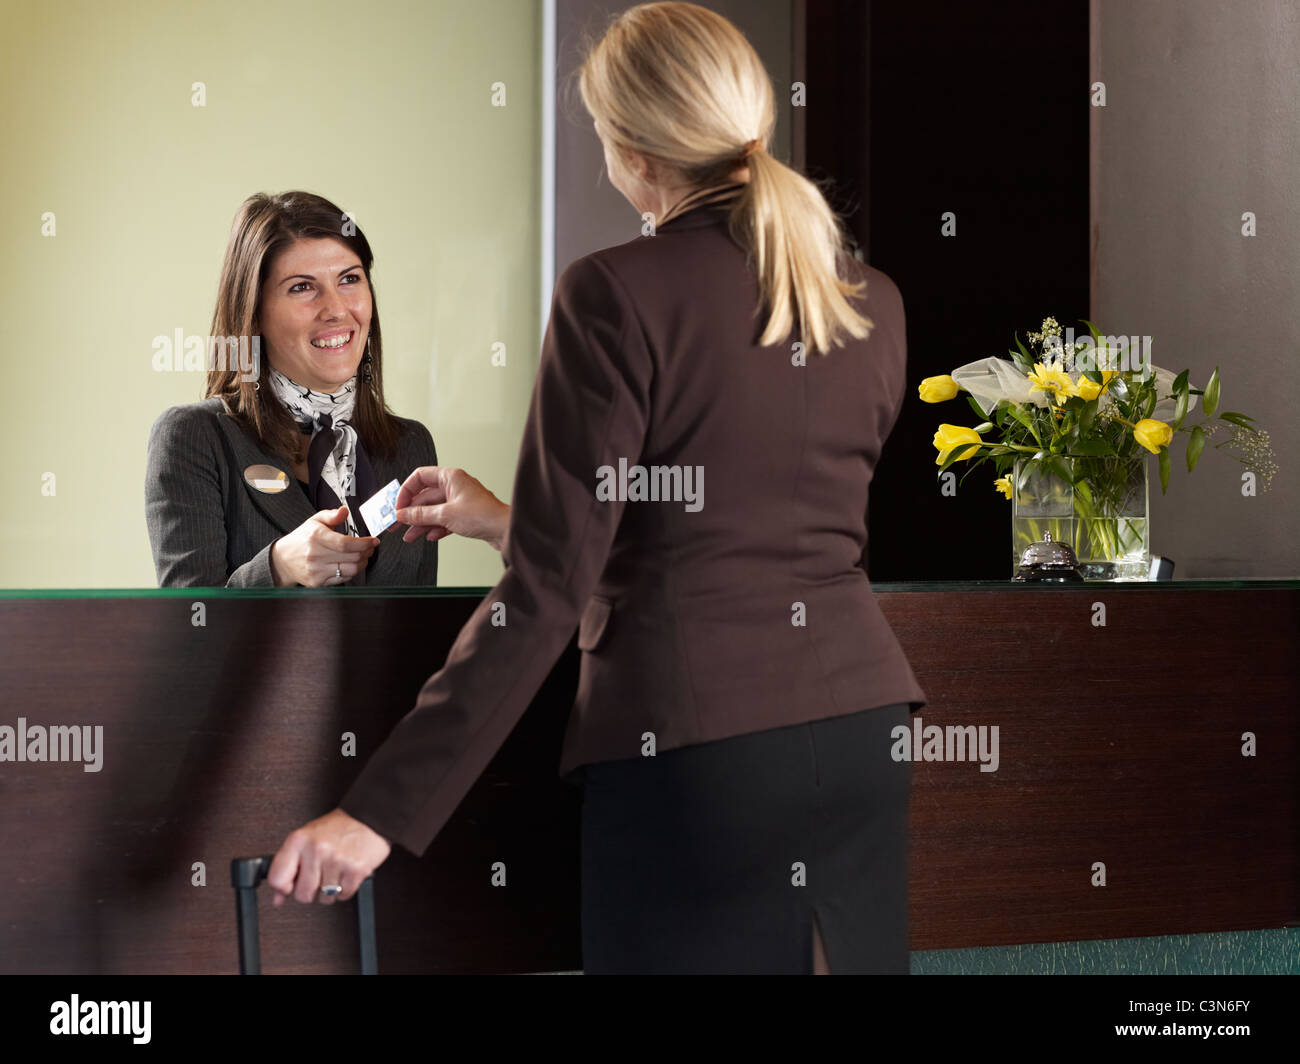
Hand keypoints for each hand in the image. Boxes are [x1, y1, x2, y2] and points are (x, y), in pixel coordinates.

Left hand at [267, 808, 391, 905]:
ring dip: (329, 890)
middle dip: (310, 890)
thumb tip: (278, 898)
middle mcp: (317, 849)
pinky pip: (343, 896)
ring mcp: (337, 860)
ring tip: (334, 871)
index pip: (277, 879)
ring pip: (324, 898)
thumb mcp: (307, 839)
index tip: (289, 886)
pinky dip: (345, 889)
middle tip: (318, 875)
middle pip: (302, 894)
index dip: (282, 888)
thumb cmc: (337, 828)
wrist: (369, 818)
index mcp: (299, 840)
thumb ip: (289, 867)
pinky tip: (345, 873)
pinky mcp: (355, 870)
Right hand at [268, 506, 379, 586]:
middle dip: (367, 552)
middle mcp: (316, 555)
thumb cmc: (302, 539)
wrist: (283, 559)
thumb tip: (344, 511)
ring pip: (350, 570)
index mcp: (316, 537)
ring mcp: (316, 570)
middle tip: (370, 548)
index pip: (345, 543)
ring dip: (362, 563)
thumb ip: (331, 515)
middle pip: (352, 557)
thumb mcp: (314, 521)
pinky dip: (352, 572)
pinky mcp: (318, 582)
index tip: (373, 541)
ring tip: (363, 556)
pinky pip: (343, 579)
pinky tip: (351, 564)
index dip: (364, 543)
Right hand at [395, 466, 510, 551]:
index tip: (398, 506)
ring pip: (433, 510)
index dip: (406, 491)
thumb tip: (403, 514)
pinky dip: (436, 527)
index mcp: (450, 477)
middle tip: (397, 524)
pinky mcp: (465, 515)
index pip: (420, 477)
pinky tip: (431, 536)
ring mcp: (460, 500)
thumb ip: (420, 514)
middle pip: (425, 496)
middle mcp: (455, 486)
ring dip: (421, 523)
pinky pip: (444, 519)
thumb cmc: (484, 515)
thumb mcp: (445, 515)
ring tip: (410, 537)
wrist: (505, 530)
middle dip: (410, 512)